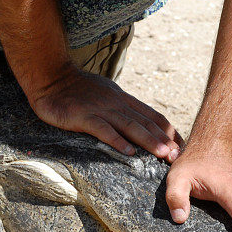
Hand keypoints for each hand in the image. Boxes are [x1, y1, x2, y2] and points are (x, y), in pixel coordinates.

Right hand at [27, 65, 183, 160]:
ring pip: (129, 125)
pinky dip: (117, 140)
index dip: (168, 131)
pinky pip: (103, 129)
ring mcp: (100, 109)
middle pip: (145, 122)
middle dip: (164, 139)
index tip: (181, 146)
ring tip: (163, 154)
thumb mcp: (105, 94)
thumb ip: (120, 107)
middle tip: (178, 155)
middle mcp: (116, 103)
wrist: (50, 77)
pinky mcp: (83, 116)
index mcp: (123, 99)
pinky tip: (129, 152)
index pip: (152, 116)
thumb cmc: (76, 88)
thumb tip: (137, 121)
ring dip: (148, 140)